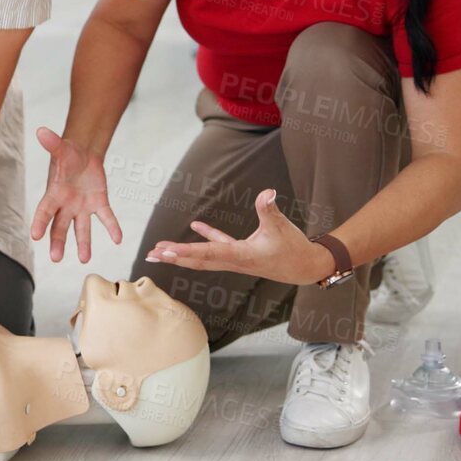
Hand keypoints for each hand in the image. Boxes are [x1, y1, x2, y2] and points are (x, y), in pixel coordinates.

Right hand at [29, 127, 120, 262]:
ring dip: (83, 244)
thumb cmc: (68, 154)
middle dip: (57, 242)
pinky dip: (112, 227)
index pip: (45, 210)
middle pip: (60, 227)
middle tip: (55, 258)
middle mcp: (66, 205)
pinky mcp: (98, 204)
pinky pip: (106, 218)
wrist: (83, 155)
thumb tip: (41, 131)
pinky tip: (118, 238)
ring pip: (81, 229)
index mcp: (54, 194)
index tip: (35, 236)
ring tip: (84, 258)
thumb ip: (52, 143)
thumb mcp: (61, 148)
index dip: (40, 222)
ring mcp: (82, 207)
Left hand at [145, 190, 332, 285]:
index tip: (166, 252)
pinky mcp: (243, 254)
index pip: (208, 253)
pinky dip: (206, 237)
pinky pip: (219, 245)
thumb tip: (267, 192)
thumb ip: (270, 209)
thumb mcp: (282, 226)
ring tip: (161, 249)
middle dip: (174, 258)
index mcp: (241, 255)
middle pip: (197, 260)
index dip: (186, 252)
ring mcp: (236, 259)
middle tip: (151, 255)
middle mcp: (234, 261)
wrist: (308, 267)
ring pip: (204, 256)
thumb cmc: (295, 249)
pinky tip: (195, 226)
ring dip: (182, 253)